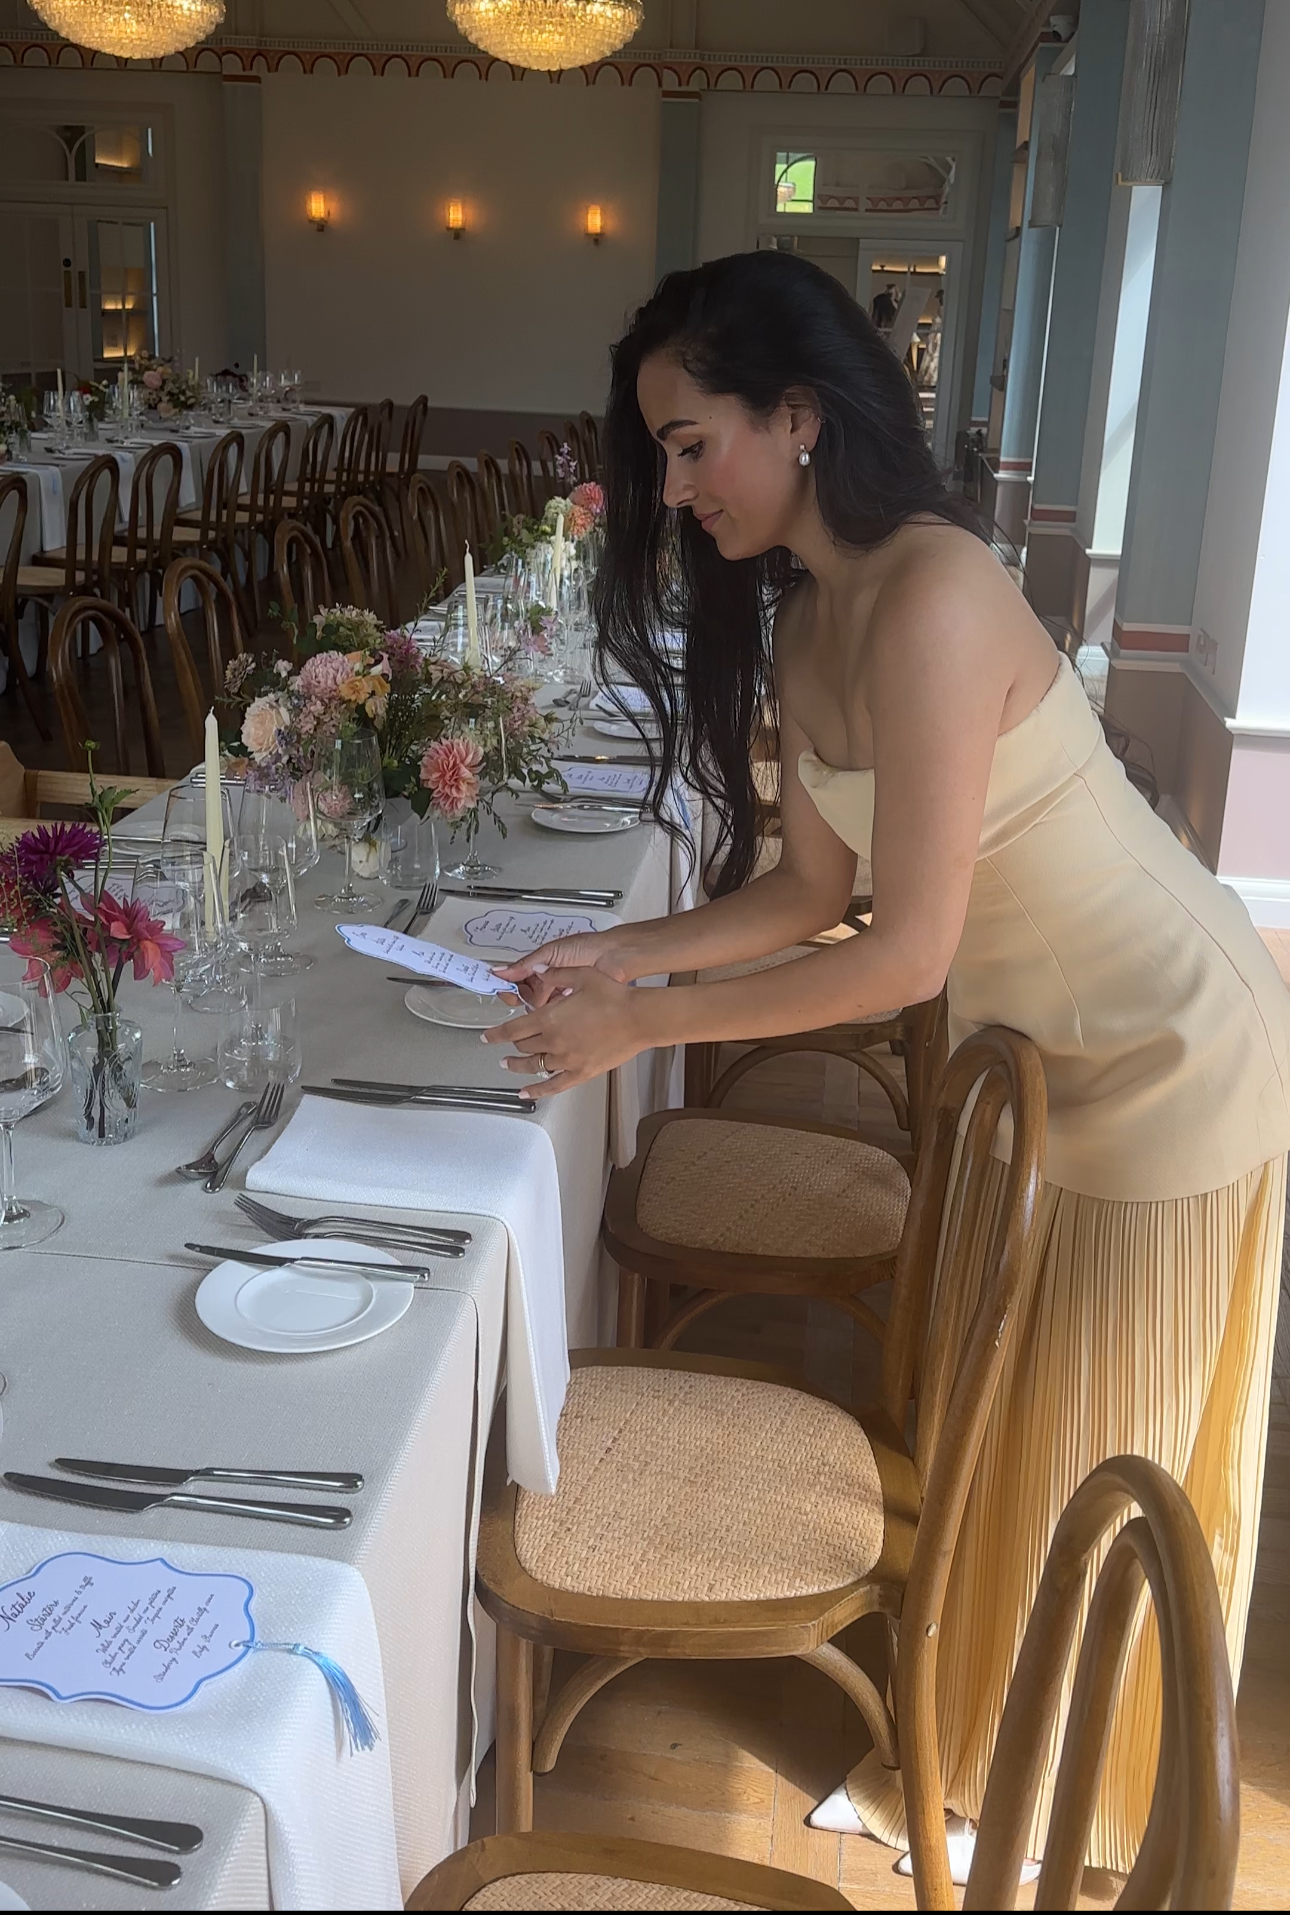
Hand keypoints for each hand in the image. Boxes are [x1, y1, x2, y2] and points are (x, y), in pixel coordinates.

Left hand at [481, 966, 651, 1099]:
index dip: (495, 1033)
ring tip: (508, 1065)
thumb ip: (556, 974)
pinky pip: (553, 1086)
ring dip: (518, 1065)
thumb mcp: (582, 976)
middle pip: (523, 1046)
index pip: (512, 1029)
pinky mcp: (581, 1072)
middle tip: (505, 1044)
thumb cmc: (614, 997)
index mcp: (549, 1018)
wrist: (638, 1018)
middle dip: (511, 1044)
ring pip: (534, 1066)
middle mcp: (553, 1041)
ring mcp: (566, 1059)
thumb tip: (538, 969)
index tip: (486, 1036)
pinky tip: (524, 1093)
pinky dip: (536, 1091)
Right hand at [492, 930, 641, 1007]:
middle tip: (529, 993)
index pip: (517, 980)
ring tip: (548, 997)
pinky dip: (552, 1013)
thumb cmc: (586, 948)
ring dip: (539, 1005)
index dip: (509, 986)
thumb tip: (499, 970)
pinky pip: (555, 1014)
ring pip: (539, 1008)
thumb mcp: (550, 953)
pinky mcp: (571, 1007)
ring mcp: (560, 995)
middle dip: (523, 997)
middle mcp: (549, 982)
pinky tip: (554, 1009)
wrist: (614, 956)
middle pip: (525, 996)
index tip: (504, 989)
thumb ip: (524, 964)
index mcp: (541, 966)